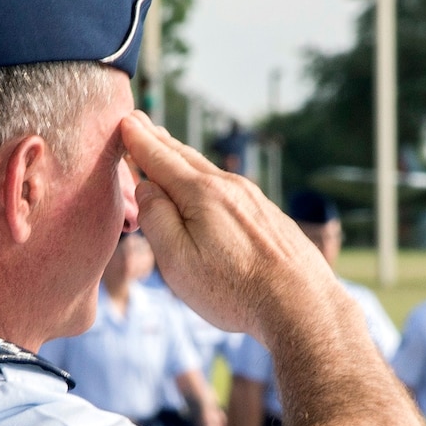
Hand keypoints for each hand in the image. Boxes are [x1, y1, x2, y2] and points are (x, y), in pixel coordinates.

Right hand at [123, 115, 339, 340]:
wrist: (302, 303)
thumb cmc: (234, 289)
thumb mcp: (178, 261)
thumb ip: (156, 219)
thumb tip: (147, 187)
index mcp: (201, 194)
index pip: (159, 158)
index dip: (138, 141)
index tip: (124, 121)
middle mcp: (229, 186)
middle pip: (185, 158)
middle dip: (158, 140)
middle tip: (140, 122)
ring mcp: (253, 199)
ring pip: (209, 171)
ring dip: (184, 158)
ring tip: (168, 147)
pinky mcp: (268, 215)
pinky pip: (229, 188)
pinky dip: (207, 178)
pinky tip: (207, 184)